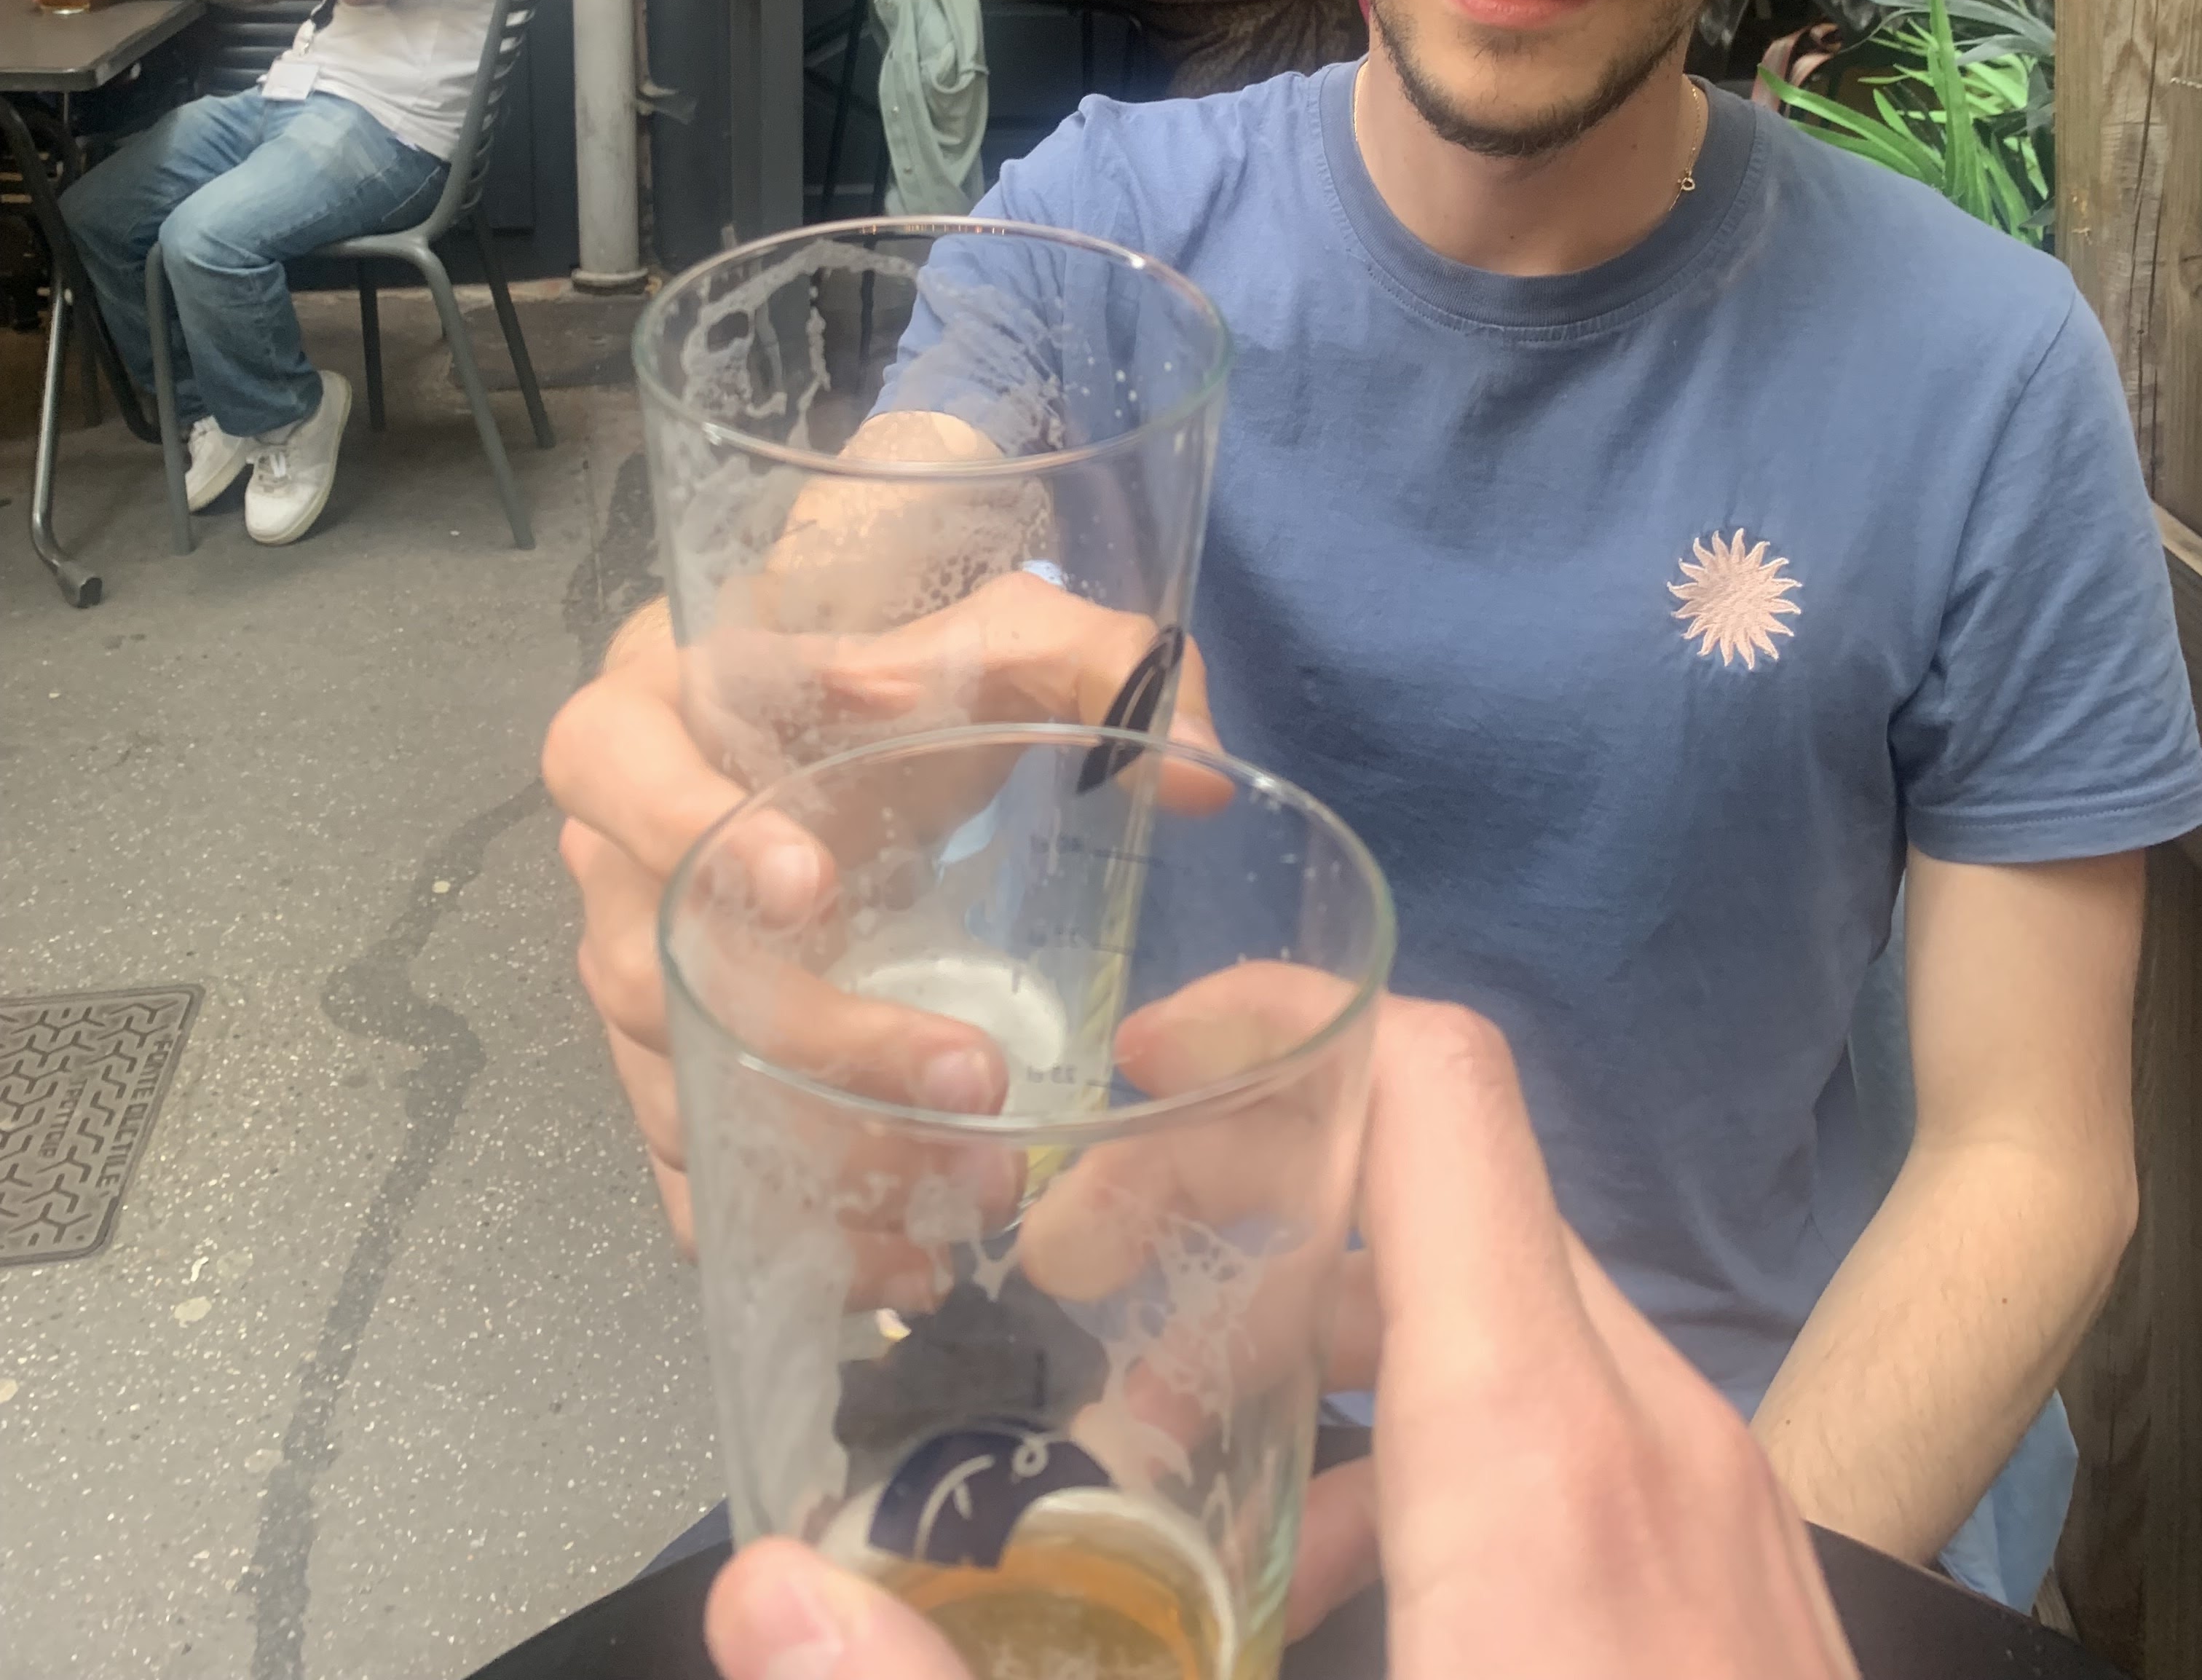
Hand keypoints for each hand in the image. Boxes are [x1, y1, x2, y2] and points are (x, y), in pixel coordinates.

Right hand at [542, 592, 1220, 1248]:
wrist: (843, 723)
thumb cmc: (907, 658)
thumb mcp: (1001, 631)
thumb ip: (1102, 663)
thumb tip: (1202, 778)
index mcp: (648, 709)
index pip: (615, 766)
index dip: (689, 824)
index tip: (812, 886)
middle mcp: (611, 849)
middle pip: (656, 959)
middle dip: (813, 1037)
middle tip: (967, 1079)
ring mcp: (631, 966)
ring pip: (674, 1078)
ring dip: (809, 1150)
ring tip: (961, 1187)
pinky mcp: (672, 1062)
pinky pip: (690, 1161)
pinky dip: (778, 1224)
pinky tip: (891, 1264)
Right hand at [701, 1001, 1855, 1679]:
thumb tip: (765, 1596)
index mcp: (1538, 1447)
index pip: (1441, 1092)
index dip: (1285, 1028)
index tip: (1135, 1080)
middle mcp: (1661, 1437)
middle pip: (1449, 1197)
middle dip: (1248, 1213)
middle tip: (1081, 1295)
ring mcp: (1732, 1522)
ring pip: (1518, 1325)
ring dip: (1336, 1345)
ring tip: (1172, 1465)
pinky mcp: (1752, 1606)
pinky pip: (1589, 1446)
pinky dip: (1440, 1452)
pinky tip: (1327, 1599)